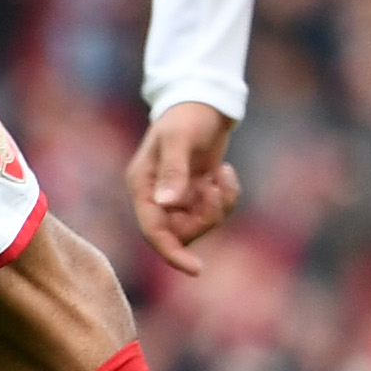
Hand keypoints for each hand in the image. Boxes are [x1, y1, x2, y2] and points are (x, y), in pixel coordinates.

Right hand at [129, 101, 241, 275]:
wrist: (204, 101)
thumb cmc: (186, 116)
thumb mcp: (179, 138)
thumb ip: (173, 170)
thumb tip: (168, 204)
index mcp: (143, 186)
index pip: (153, 230)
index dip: (172, 253)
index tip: (197, 269)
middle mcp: (157, 197)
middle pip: (181, 232)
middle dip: (205, 218)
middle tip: (216, 189)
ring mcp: (178, 197)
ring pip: (200, 224)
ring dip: (218, 206)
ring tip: (222, 176)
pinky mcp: (197, 192)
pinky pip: (215, 210)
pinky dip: (226, 196)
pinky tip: (225, 171)